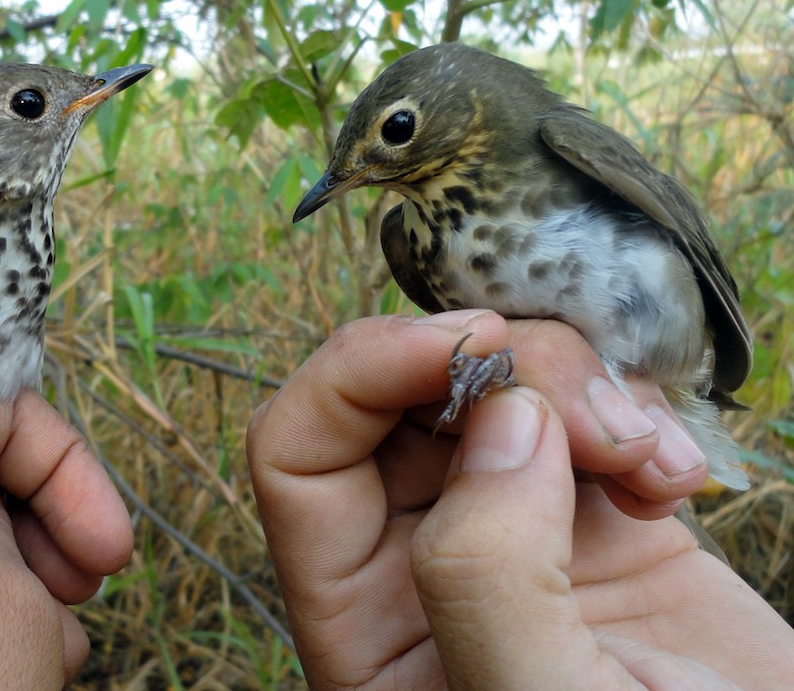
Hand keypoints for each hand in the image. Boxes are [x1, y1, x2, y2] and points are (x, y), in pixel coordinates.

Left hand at [247, 311, 793, 689]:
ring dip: (574, 391)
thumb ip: (487, 576)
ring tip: (644, 461)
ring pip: (489, 385)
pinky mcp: (587, 508)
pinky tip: (672, 483)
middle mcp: (417, 561)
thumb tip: (501, 421)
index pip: (293, 455)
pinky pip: (580, 404)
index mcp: (360, 619)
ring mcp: (503, 526)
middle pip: (394, 398)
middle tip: (590, 417)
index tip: (465, 348)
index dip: (354, 374)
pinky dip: (634, 414)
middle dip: (491, 374)